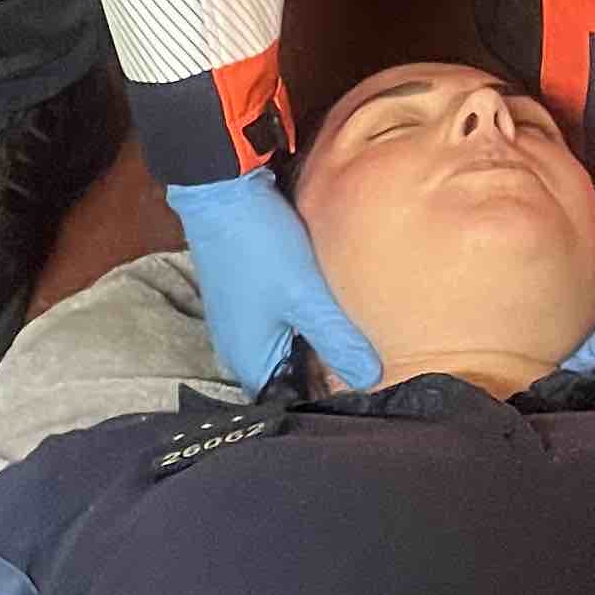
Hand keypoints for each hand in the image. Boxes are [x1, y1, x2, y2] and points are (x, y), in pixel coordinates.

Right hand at [167, 169, 381, 394]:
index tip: (363, 395)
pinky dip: (305, 323)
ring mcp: (242, 323)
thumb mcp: (306, 298)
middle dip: (324, 374)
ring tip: (358, 342)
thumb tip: (372, 380)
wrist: (223, 192)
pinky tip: (332, 311)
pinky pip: (282, 325)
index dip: (324, 401)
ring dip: (317, 345)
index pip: (290, 402)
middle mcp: (240, 350)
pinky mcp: (248, 299)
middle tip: (370, 367)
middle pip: (289, 376)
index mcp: (250, 361)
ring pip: (288, 348)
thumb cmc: (260, 248)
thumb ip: (339, 342)